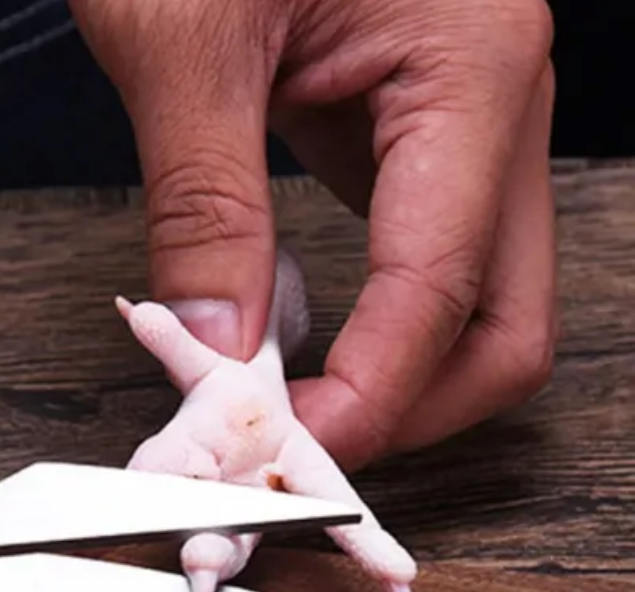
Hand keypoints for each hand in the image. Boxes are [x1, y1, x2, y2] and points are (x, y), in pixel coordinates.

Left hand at [69, 0, 556, 470]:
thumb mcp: (186, 39)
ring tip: (284, 413)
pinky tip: (290, 346)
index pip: (439, 296)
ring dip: (390, 380)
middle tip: (299, 452)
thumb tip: (217, 343)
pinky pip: (419, 264)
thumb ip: (205, 205)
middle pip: (501, 326)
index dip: (366, 402)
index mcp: (469, 66)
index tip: (285, 454)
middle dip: (407, 412)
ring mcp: (460, 121)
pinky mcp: (411, 130)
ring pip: (471, 305)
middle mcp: (493, 100)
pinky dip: (366, 328)